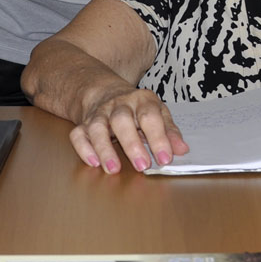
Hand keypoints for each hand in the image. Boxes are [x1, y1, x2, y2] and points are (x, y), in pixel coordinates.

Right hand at [70, 84, 187, 174]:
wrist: (106, 92)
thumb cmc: (138, 109)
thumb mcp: (158, 113)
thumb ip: (170, 131)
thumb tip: (182, 150)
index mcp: (142, 100)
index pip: (151, 117)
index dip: (159, 138)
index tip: (165, 158)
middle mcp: (119, 105)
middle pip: (122, 120)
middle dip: (132, 144)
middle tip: (142, 166)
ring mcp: (99, 114)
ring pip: (98, 127)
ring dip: (104, 149)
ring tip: (113, 169)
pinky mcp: (83, 124)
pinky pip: (78, 135)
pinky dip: (84, 149)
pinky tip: (94, 163)